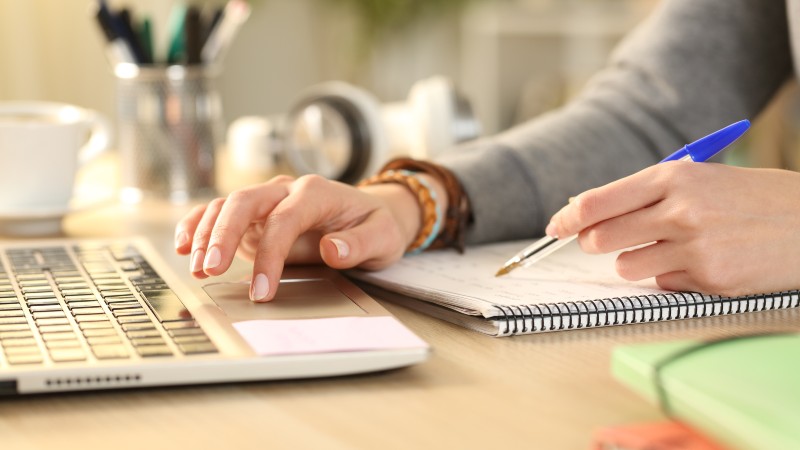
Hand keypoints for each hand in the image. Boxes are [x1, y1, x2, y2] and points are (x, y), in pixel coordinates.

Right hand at [174, 174, 432, 301]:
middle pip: (245, 202)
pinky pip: (221, 214)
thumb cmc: (376, 226)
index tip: (262, 289)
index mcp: (316, 192)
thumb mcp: (382, 237)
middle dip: (223, 234)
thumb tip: (331, 250)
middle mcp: (286, 191)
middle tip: (211, 269)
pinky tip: (185, 245)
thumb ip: (359, 244)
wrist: (372, 215)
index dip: (270, 255)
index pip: (284, 219)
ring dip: (207, 234)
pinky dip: (200, 225)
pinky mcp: (256, 217)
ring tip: (198, 266)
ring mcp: (268, 202)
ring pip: (227, 206)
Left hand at [546, 162, 799, 295]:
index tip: (556, 227)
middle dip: (595, 243)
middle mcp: (681, 211)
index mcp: (675, 177)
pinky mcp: (710, 281)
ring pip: (626, 266)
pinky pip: (662, 285)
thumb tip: (586, 212)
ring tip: (671, 248)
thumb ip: (645, 194)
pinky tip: (702, 262)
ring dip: (637, 261)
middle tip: (606, 241)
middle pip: (601, 237)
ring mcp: (695, 248)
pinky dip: (671, 277)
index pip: (599, 201)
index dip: (569, 217)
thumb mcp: (699, 180)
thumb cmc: (748, 198)